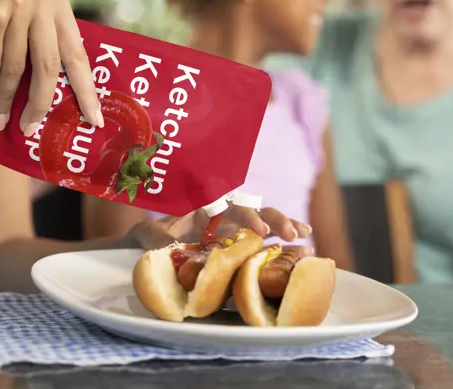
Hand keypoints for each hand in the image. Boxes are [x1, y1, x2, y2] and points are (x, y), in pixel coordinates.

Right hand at [0, 0, 101, 134]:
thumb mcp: (21, 5)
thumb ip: (40, 34)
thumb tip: (53, 89)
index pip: (77, 51)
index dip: (86, 88)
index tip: (94, 118)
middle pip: (49, 64)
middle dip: (42, 103)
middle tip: (32, 129)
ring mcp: (18, 4)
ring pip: (16, 68)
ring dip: (5, 100)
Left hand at [128, 205, 312, 251]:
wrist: (152, 244)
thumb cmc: (151, 236)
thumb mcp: (148, 235)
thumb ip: (156, 236)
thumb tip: (162, 243)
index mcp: (205, 209)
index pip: (230, 208)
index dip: (247, 216)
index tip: (260, 229)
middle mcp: (223, 214)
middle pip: (254, 210)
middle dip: (274, 218)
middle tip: (292, 233)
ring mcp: (235, 227)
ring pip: (265, 220)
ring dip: (285, 225)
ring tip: (304, 234)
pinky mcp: (241, 241)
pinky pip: (266, 238)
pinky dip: (284, 240)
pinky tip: (305, 245)